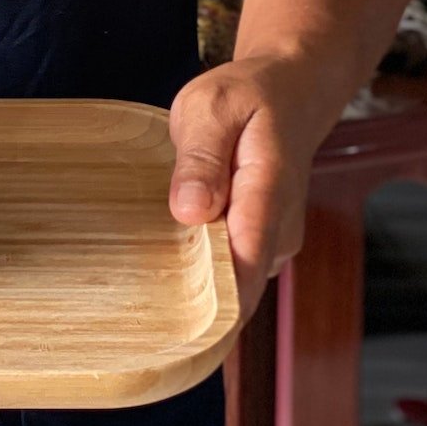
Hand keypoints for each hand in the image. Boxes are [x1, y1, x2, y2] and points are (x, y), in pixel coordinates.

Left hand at [166, 58, 316, 319]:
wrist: (290, 94)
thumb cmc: (248, 99)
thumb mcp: (211, 108)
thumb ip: (201, 158)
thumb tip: (189, 211)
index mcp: (267, 192)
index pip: (245, 264)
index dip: (212, 307)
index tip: (172, 331)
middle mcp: (280, 229)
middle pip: (235, 286)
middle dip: (190, 295)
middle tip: (137, 286)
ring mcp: (276, 243)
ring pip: (232, 282)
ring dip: (194, 277)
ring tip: (153, 253)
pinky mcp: (265, 246)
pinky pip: (233, 270)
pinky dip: (203, 264)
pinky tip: (176, 243)